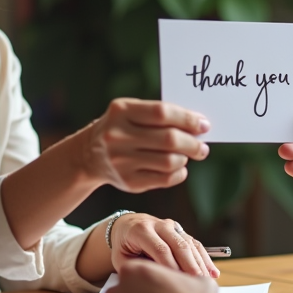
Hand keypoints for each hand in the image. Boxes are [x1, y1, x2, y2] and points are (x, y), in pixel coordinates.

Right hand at [80, 99, 210, 192]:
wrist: (89, 155)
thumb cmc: (121, 127)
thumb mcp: (131, 111)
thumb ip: (160, 114)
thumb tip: (198, 125)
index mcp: (121, 111)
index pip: (162, 113)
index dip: (188, 119)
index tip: (204, 125)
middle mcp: (117, 136)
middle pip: (168, 140)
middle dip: (192, 143)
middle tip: (203, 146)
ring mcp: (121, 161)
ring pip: (169, 161)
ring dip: (185, 158)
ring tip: (187, 155)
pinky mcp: (127, 182)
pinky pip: (164, 179)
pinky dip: (178, 173)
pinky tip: (179, 168)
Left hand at [109, 213, 219, 277]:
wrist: (128, 225)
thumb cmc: (123, 247)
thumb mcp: (121, 258)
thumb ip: (135, 269)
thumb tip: (153, 283)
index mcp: (141, 230)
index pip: (160, 248)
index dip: (170, 266)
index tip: (177, 283)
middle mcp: (159, 224)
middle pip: (179, 245)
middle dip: (189, 265)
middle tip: (196, 284)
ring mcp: (172, 226)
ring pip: (189, 244)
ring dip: (200, 263)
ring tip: (206, 283)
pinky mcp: (181, 231)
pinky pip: (195, 244)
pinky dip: (205, 259)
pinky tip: (213, 274)